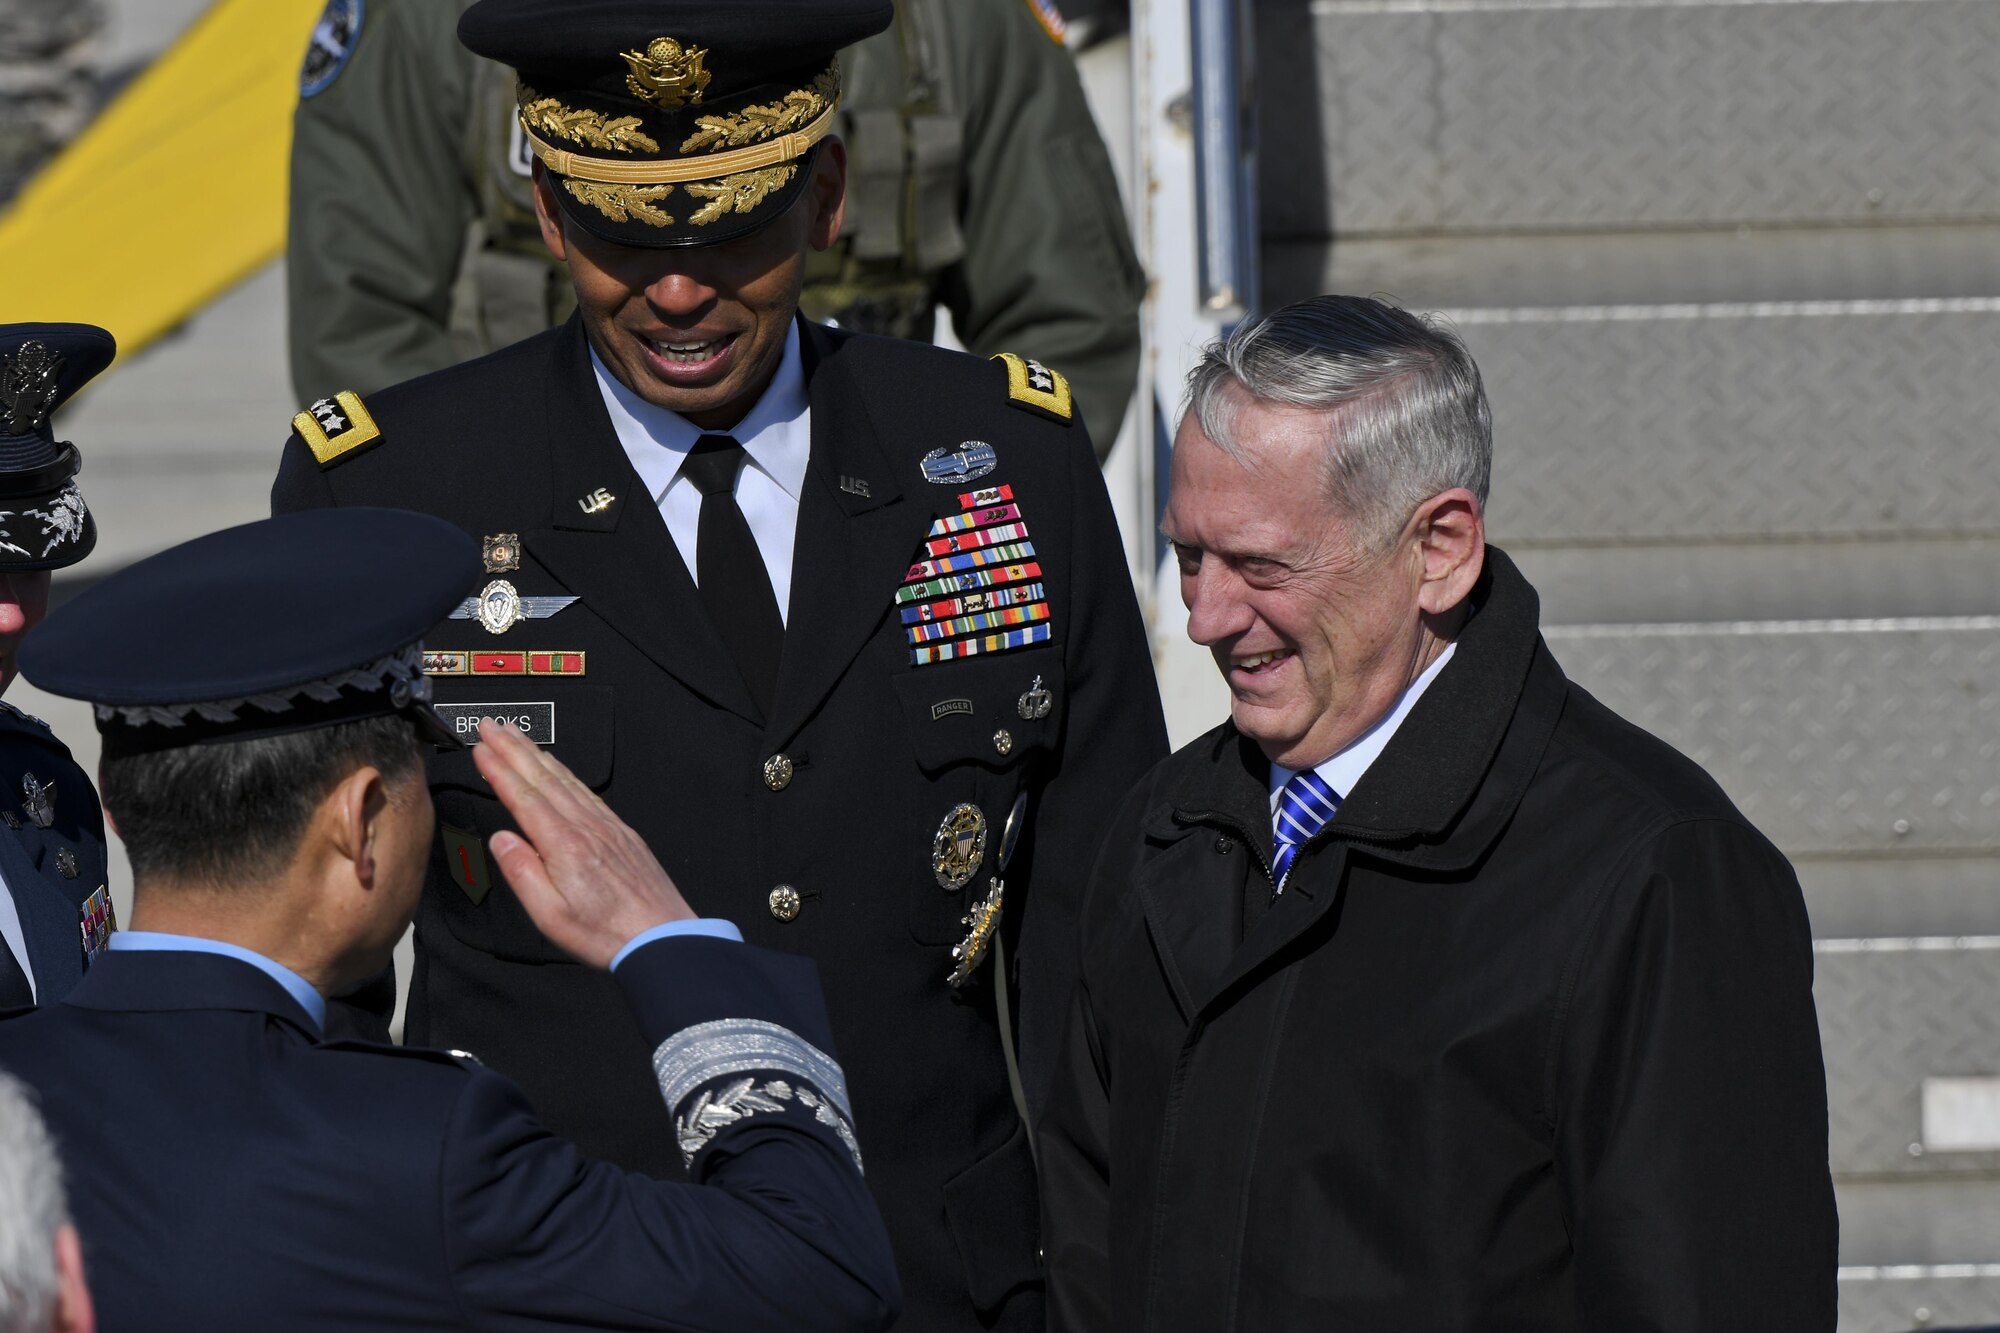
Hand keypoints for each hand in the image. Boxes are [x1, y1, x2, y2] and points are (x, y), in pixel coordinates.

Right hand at [472, 718, 694, 967]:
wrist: (661, 936)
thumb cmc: (606, 932)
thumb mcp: (549, 914)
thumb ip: (522, 872)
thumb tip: (501, 838)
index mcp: (563, 844)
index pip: (523, 796)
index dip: (498, 769)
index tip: (480, 747)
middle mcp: (585, 826)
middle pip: (542, 777)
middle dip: (513, 748)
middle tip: (491, 725)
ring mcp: (606, 825)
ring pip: (566, 779)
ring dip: (537, 754)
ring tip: (517, 736)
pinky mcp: (621, 832)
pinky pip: (587, 791)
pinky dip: (566, 772)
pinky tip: (558, 768)